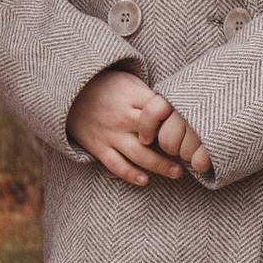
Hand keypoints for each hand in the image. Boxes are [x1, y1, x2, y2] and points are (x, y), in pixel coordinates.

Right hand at [68, 68, 206, 185]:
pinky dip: (131, 175)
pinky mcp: (98, 147)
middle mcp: (122, 117)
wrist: (68, 93)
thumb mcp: (129, 82)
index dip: (178, 123)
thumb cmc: (106, 85)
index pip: (161, 112)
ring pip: (138, 155)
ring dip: (159, 166)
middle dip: (174, 149)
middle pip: (154, 137)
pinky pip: (116, 165)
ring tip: (177, 173)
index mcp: (133, 98)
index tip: (193, 132)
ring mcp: (110, 134)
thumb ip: (150, 96)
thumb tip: (176, 108)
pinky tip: (145, 181)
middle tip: (191, 158)